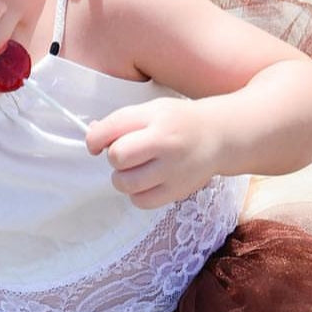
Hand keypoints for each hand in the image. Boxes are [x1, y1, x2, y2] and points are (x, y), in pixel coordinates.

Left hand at [85, 97, 219, 208]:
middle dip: (114, 157)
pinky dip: (137, 194)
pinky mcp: (177, 191)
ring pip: (126, 183)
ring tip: (136, 169)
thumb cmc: (178, 122)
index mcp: (156, 118)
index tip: (96, 144)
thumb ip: (121, 122)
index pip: (111, 129)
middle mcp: (166, 143)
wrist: (219, 136)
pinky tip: (146, 182)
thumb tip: (92, 136)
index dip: (94, 139)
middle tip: (127, 155)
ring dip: (122, 178)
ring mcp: (173, 170)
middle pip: (117, 157)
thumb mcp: (152, 110)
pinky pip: (141, 201)